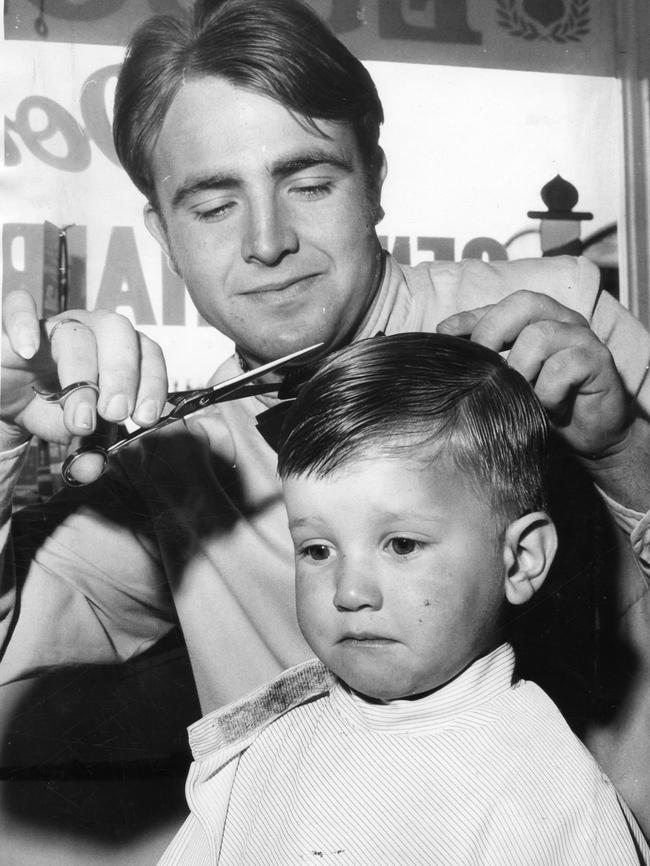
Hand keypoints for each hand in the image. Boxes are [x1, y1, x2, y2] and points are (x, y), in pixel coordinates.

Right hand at [1, 289, 168, 452]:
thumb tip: (90, 467)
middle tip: (115, 414)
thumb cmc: (52, 409)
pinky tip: (27, 351)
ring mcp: (53, 325)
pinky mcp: (12, 326)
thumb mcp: (75, 434)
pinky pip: (17, 305)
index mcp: (119, 350)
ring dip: (81, 373)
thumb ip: (88, 449)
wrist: (7, 400)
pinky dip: (23, 322)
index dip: (152, 382)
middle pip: (118, 332)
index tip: (145, 417)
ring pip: (75, 331)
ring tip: (79, 418)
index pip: (147, 352)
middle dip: (123, 375)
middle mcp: (91, 329)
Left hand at [437, 290, 630, 459]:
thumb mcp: (509, 382)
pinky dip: (547, 391)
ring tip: (520, 395)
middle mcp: (562, 320)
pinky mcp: (599, 361)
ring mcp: (583, 337)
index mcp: (538, 319)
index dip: (470, 318)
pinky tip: (547, 407)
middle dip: (492, 333)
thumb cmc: (545, 404)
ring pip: (540, 336)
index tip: (444, 335)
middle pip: (524, 304)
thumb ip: (486, 363)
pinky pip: (563, 366)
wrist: (590, 435)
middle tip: (482, 368)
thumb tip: (445, 349)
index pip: (499, 306)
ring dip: (521, 371)